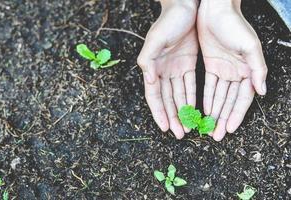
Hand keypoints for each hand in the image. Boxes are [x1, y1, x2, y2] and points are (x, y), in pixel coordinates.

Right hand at [138, 0, 198, 138]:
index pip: (154, 96)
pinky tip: (195, 109)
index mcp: (152, 68)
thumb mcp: (155, 40)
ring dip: (183, 111)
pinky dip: (191, 97)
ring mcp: (176, 68)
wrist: (185, 6)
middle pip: (167, 99)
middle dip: (173, 117)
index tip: (165, 128)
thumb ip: (148, 60)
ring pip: (179, 95)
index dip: (159, 112)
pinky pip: (190, 85)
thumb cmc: (168, 22)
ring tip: (188, 126)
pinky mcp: (188, 63)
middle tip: (179, 134)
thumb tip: (149, 81)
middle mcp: (163, 71)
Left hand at [198, 0, 267, 140]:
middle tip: (216, 134)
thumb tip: (262, 91)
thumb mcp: (249, 46)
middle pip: (229, 101)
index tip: (230, 129)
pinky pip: (208, 86)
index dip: (237, 114)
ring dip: (214, 111)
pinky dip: (206, 98)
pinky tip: (203, 109)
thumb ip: (257, 69)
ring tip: (208, 126)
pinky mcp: (210, 65)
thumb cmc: (234, 24)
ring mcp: (223, 70)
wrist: (214, 10)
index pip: (242, 99)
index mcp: (248, 70)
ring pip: (218, 96)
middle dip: (223, 118)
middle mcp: (236, 73)